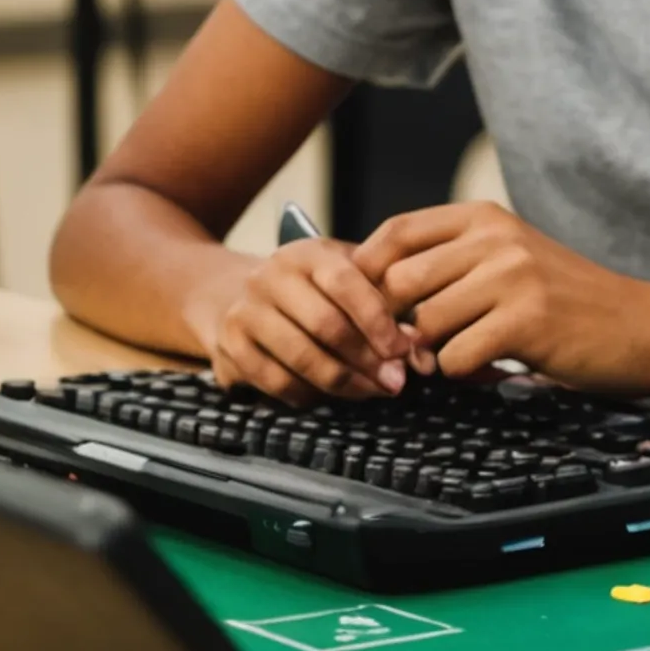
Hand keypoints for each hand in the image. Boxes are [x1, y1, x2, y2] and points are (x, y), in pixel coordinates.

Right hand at [190, 237, 417, 404]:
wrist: (231, 291)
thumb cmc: (311, 288)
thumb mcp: (349, 278)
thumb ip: (389, 308)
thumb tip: (421, 357)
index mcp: (308, 254)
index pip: (346, 284)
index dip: (378, 321)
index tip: (403, 351)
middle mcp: (270, 277)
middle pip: (325, 325)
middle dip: (367, 359)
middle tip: (395, 381)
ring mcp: (244, 312)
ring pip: (300, 358)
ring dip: (343, 383)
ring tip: (372, 391)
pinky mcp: (228, 346)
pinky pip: (275, 381)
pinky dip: (309, 395)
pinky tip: (332, 396)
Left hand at [353, 202, 649, 390]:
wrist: (647, 327)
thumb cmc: (573, 302)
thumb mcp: (511, 262)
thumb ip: (451, 266)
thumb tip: (372, 291)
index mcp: (487, 218)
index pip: (395, 233)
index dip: (367, 273)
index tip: (368, 308)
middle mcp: (497, 238)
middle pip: (399, 282)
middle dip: (396, 326)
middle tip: (417, 351)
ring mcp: (513, 276)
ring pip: (425, 325)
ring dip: (435, 355)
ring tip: (467, 357)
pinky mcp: (527, 320)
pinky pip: (456, 358)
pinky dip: (466, 374)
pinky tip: (494, 368)